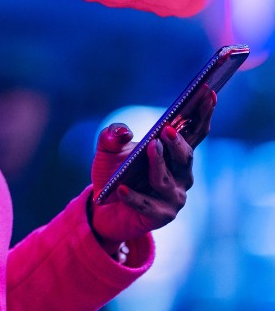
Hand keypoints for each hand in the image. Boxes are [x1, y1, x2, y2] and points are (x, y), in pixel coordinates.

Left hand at [88, 88, 216, 250]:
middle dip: (178, 142)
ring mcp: (172, 197)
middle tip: (167, 129)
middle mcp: (180, 175)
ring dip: (158, 164)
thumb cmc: (113, 173)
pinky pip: (146, 206)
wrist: (101, 207)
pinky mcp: (159, 217)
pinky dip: (134, 197)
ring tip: (150, 148)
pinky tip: (121, 189)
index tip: (208, 93)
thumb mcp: (107, 150)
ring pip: (167, 180)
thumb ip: (112, 136)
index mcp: (174, 155)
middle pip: (185, 157)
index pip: (194, 132)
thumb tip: (123, 132)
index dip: (203, 113)